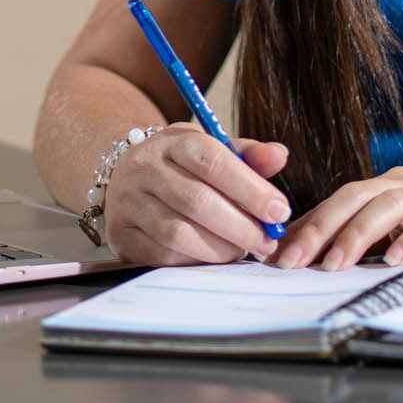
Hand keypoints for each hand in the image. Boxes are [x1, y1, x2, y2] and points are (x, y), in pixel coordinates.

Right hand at [102, 124, 292, 266]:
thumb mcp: (210, 149)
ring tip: (242, 250)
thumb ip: (247, 156)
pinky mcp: (122, 235)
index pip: (212, 161)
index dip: (250, 189)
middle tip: (267, 241)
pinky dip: (195, 260)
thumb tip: (279, 156)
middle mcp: (145, 169)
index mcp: (173, 142)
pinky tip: (213, 257)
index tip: (279, 211)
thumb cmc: (180, 166)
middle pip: (197, 200)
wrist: (124, 177)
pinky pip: (162, 255)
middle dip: (240, 226)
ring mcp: (129, 203)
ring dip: (220, 248)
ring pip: (179, 233)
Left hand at [271, 166, 402, 271]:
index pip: (339, 200)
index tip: (276, 252)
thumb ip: (377, 238)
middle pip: (353, 196)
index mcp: (393, 186)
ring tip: (332, 264)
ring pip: (386, 206)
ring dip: (355, 235)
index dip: (306, 224)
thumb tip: (328, 259)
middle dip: (318, 228)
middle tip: (290, 260)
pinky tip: (392, 261)